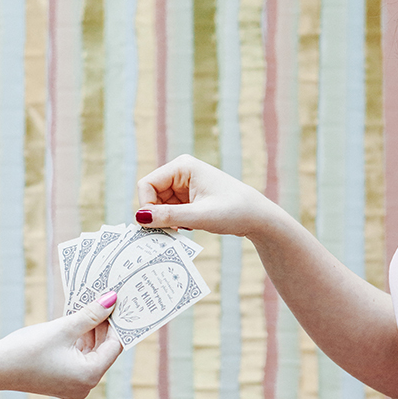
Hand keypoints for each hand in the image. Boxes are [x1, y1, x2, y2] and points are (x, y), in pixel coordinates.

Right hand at [0, 294, 121, 398]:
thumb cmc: (29, 349)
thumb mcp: (64, 328)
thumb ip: (91, 315)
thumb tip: (112, 301)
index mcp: (90, 375)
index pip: (114, 346)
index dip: (116, 323)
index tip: (117, 303)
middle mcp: (85, 386)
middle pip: (103, 351)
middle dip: (102, 326)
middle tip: (104, 300)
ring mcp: (73, 386)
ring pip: (91, 355)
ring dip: (90, 333)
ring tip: (89, 307)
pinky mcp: (62, 382)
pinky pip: (78, 360)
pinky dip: (79, 343)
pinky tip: (76, 323)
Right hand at [136, 154, 270, 237]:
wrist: (257, 217)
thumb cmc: (234, 211)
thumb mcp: (200, 216)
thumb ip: (168, 216)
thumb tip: (140, 218)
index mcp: (182, 166)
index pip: (147, 184)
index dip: (147, 206)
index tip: (157, 225)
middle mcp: (181, 172)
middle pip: (151, 195)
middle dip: (157, 215)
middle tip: (171, 231)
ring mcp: (184, 185)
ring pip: (159, 205)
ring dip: (166, 220)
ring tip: (184, 229)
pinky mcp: (188, 198)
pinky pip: (169, 210)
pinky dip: (174, 222)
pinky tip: (189, 228)